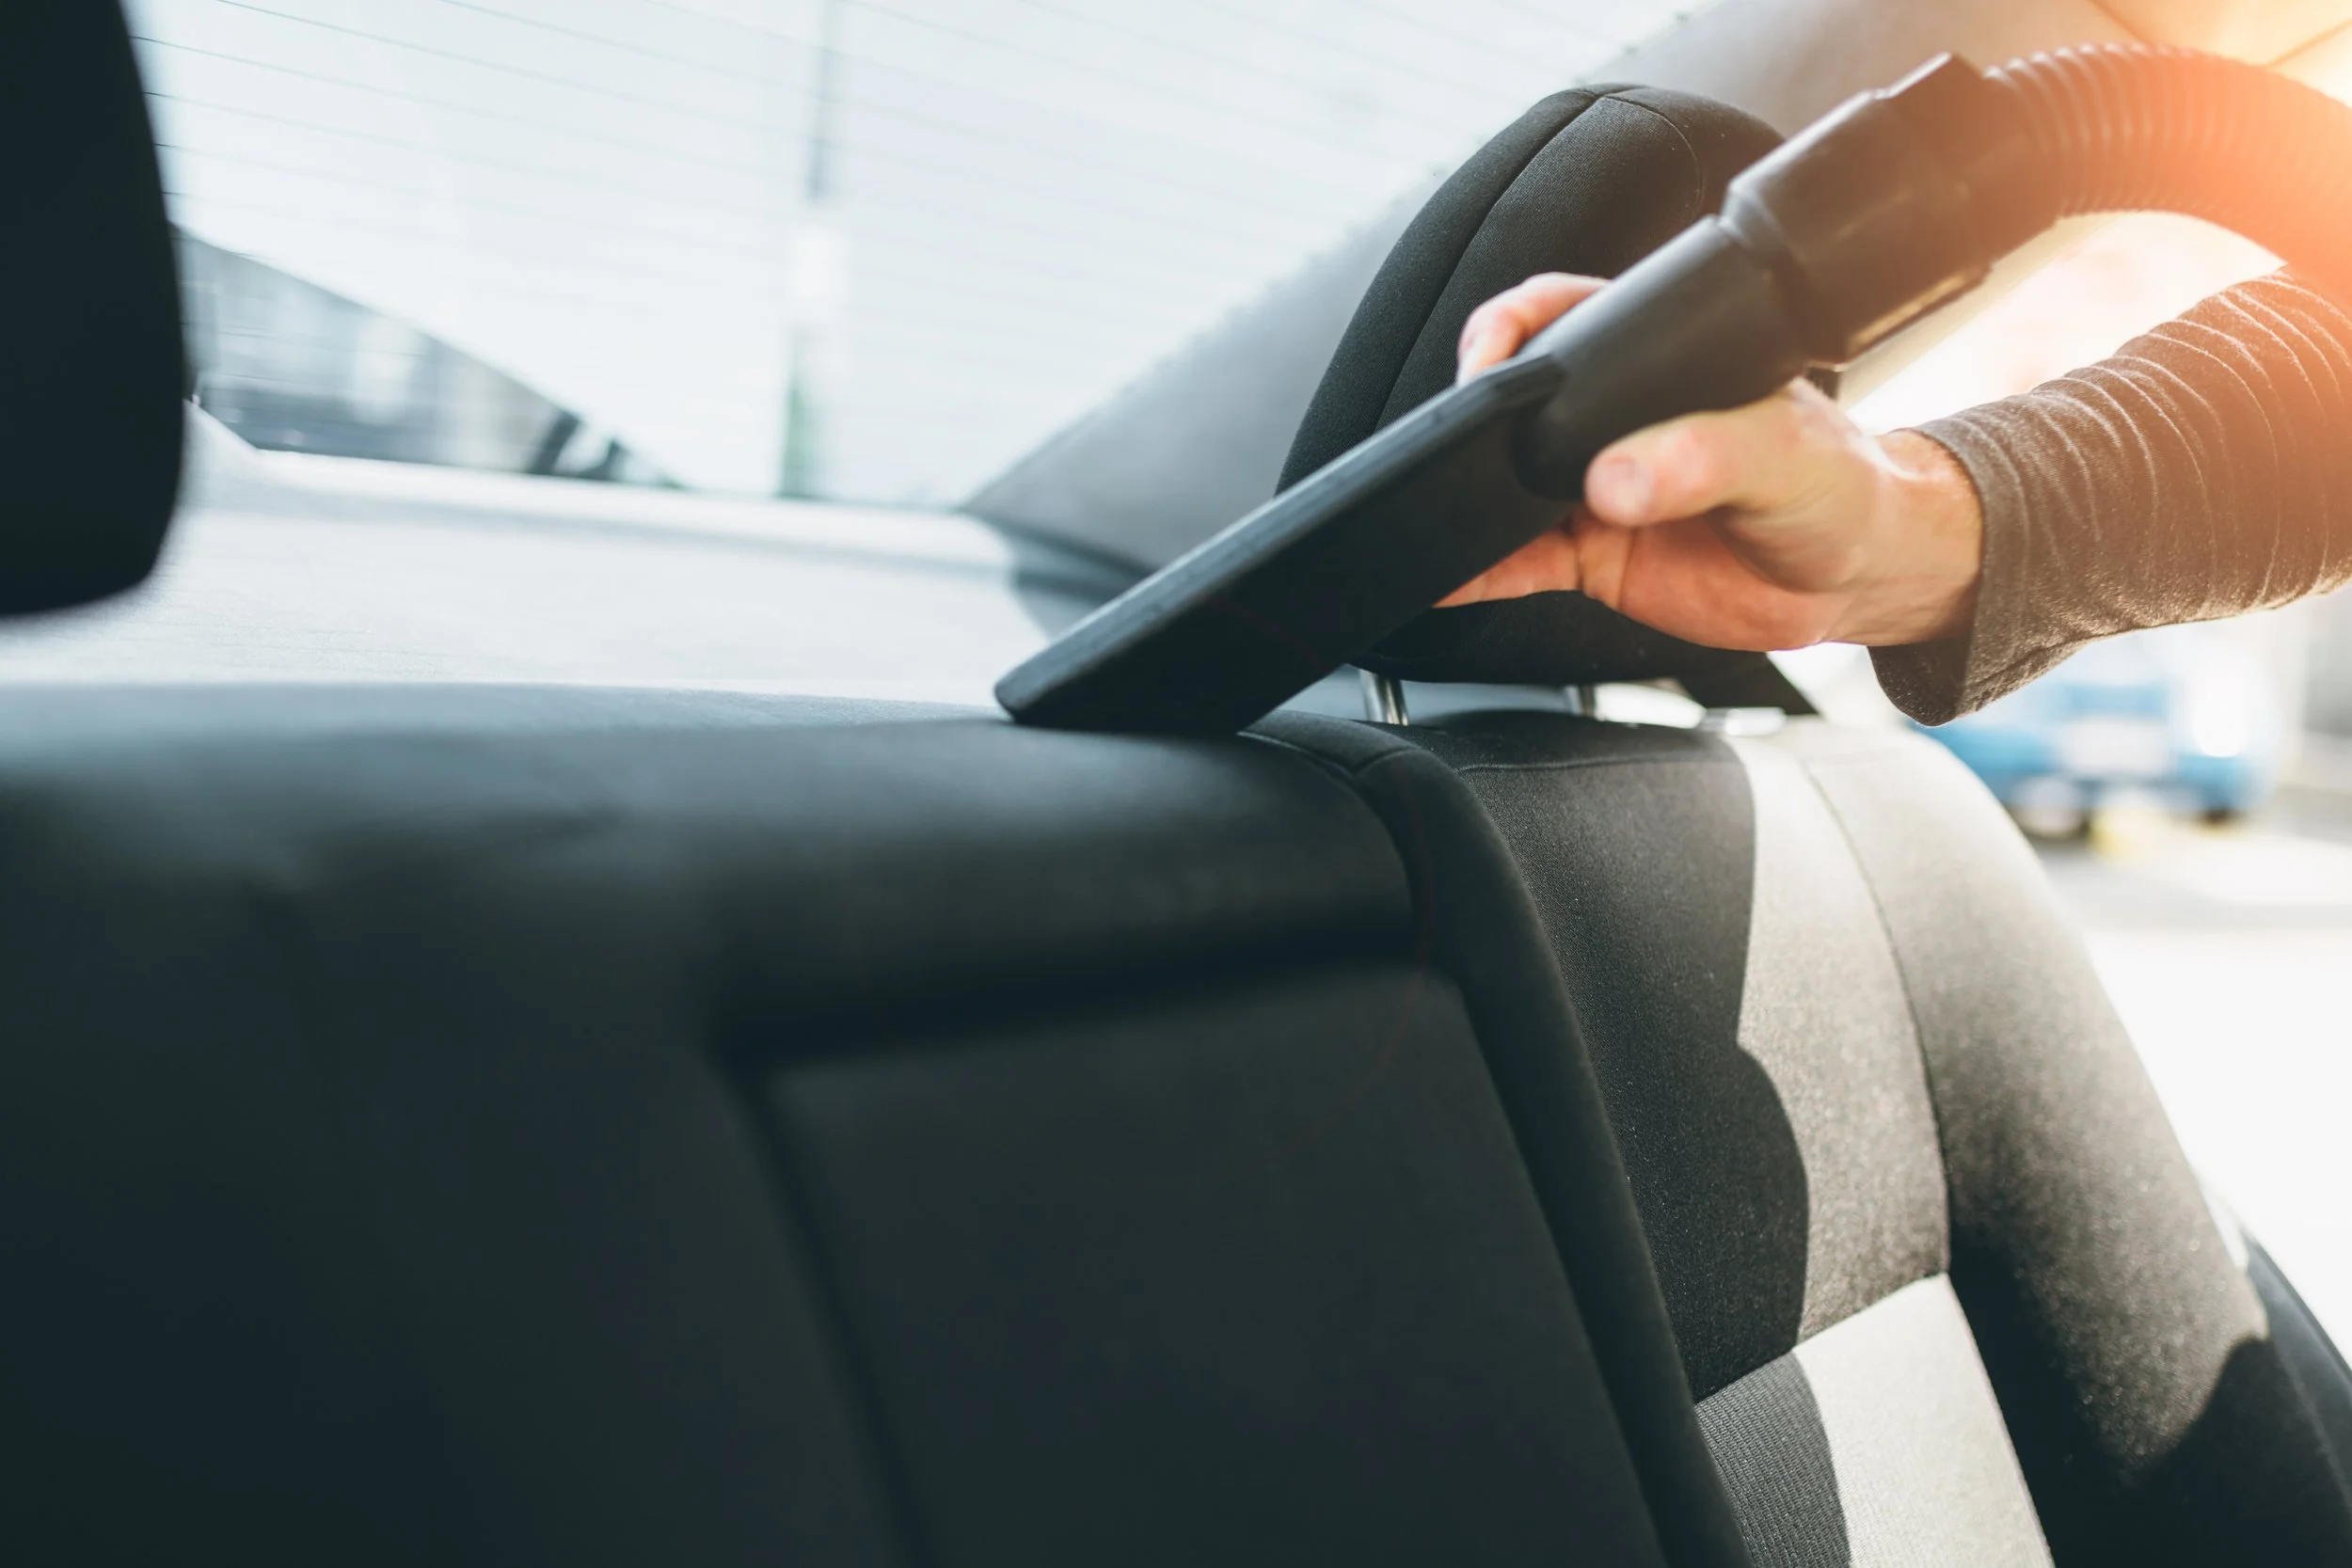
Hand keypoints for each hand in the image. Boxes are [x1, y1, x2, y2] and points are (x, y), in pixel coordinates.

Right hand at [1443, 273, 1984, 648]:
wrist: (1857, 576)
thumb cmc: (1840, 487)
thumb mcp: (1783, 456)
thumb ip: (1703, 460)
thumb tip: (1616, 482)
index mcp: (1658, 362)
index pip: (1564, 317)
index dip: (1510, 328)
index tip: (1485, 361)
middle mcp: (1615, 421)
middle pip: (1515, 405)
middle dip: (1472, 421)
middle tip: (1458, 448)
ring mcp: (1596, 490)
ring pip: (1506, 490)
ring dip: (1470, 504)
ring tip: (1438, 517)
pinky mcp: (1593, 558)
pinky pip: (1518, 565)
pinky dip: (1478, 576)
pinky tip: (1445, 582)